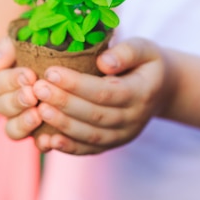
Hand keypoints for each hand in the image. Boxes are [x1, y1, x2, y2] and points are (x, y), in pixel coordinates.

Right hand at [0, 36, 40, 141]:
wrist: (71, 60)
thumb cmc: (45, 48)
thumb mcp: (25, 41)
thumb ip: (7, 47)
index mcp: (2, 81)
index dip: (10, 80)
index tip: (30, 75)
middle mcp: (9, 102)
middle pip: (2, 107)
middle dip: (16, 101)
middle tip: (33, 95)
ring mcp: (23, 120)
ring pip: (12, 129)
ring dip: (22, 123)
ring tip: (37, 115)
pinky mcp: (42, 133)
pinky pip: (37, 144)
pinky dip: (41, 144)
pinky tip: (50, 140)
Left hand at [0, 37, 171, 154]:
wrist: (161, 90)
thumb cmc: (146, 63)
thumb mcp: (145, 49)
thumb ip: (127, 52)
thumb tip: (103, 62)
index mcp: (141, 93)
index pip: (106, 92)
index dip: (77, 84)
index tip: (51, 71)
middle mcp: (134, 119)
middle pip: (95, 115)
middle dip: (64, 102)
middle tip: (37, 88)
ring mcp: (123, 135)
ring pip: (90, 135)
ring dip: (62, 124)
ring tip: (37, 109)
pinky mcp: (112, 144)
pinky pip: (89, 150)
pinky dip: (67, 147)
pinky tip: (46, 141)